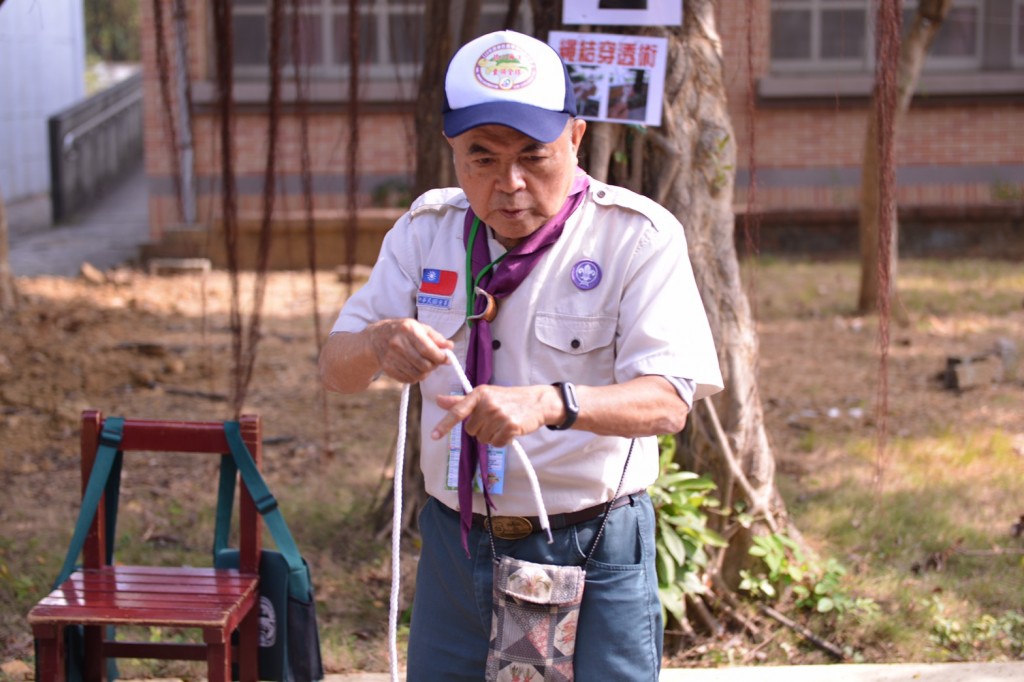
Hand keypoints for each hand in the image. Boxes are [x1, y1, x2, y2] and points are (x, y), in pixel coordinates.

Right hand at [368, 318, 452, 383]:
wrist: (376, 338)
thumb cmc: (403, 332)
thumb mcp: (419, 327)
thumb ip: (436, 337)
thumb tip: (450, 346)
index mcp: (408, 329)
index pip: (428, 349)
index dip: (440, 357)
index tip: (446, 359)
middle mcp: (397, 343)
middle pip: (424, 365)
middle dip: (434, 366)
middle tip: (434, 362)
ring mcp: (391, 357)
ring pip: (417, 375)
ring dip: (425, 372)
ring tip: (424, 365)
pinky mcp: (387, 368)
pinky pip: (408, 380)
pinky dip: (415, 377)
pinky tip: (414, 368)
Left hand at [430, 384, 558, 446]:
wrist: (536, 402)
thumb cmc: (508, 398)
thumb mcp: (484, 395)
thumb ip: (461, 401)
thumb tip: (439, 400)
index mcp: (479, 394)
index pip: (458, 411)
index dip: (444, 425)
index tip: (434, 436)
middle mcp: (488, 403)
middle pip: (471, 431)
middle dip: (481, 428)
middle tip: (494, 418)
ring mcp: (500, 415)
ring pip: (483, 439)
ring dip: (492, 435)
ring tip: (503, 423)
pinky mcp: (511, 426)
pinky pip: (496, 444)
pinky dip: (502, 441)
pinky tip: (510, 430)